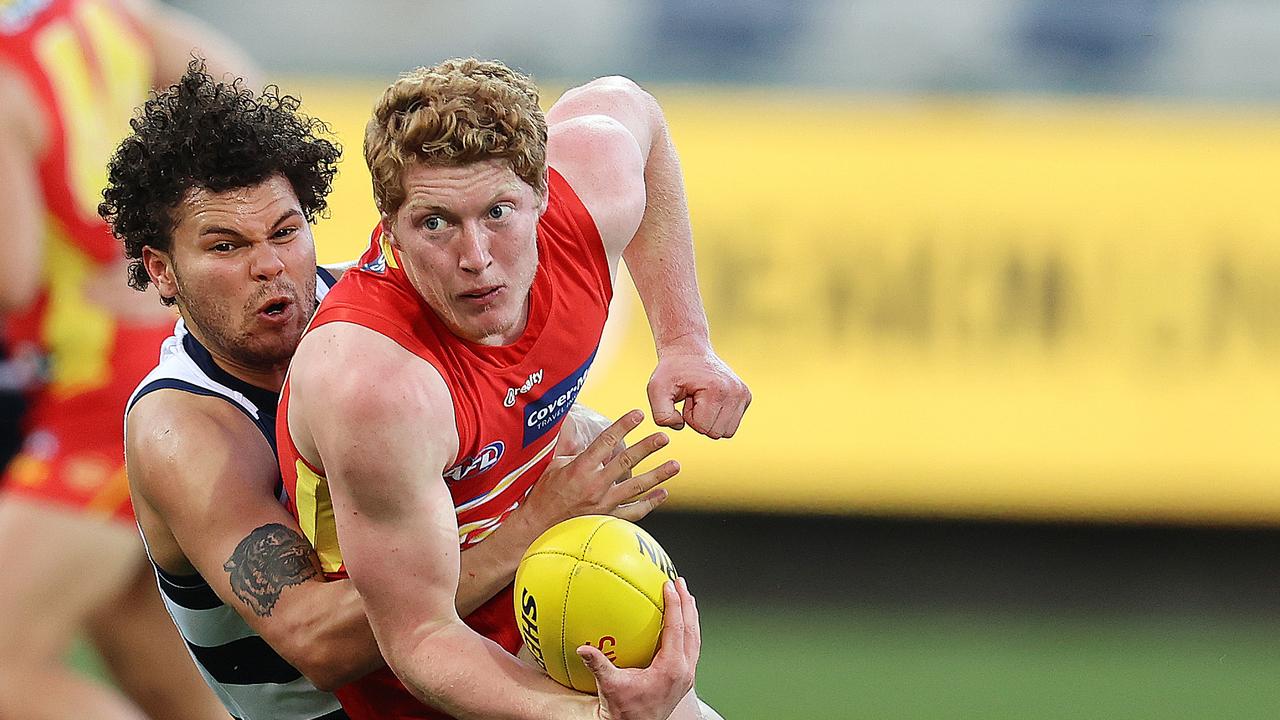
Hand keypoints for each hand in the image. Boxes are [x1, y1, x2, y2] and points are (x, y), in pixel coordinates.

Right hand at [524, 410, 677, 526]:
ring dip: (658, 475)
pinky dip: (650, 503)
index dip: (623, 426)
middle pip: (626, 461)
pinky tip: (662, 493)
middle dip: (647, 447)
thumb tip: (577, 427)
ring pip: (636, 487)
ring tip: (675, 465)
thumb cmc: (543, 495)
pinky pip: (634, 512)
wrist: (538, 528)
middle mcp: (594, 484)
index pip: (606, 441)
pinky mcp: (607, 519)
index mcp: (580, 468)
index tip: (638, 415)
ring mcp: (603, 503)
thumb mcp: (553, 465)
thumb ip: (571, 448)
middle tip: (663, 437)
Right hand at [581, 578, 699, 719]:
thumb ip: (598, 665)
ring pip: (695, 639)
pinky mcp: (683, 679)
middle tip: (681, 583)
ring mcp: (686, 676)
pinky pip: (691, 648)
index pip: (676, 629)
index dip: (674, 604)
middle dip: (687, 603)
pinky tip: (678, 625)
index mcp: (671, 668)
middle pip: (692, 630)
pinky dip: (687, 632)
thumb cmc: (626, 712)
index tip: (670, 586)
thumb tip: (583, 648)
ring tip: (685, 598)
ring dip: (691, 616)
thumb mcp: (610, 686)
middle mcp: (684, 671)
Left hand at [647, 346, 749, 438]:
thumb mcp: (656, 389)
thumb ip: (661, 415)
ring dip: (710, 420)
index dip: (689, 417)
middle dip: (700, 421)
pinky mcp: (746, 395)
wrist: (689, 350)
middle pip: (716, 433)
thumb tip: (680, 425)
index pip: (703, 427)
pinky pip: (732, 424)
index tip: (686, 398)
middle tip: (693, 399)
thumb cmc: (672, 370)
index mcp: (716, 390)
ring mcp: (743, 393)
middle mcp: (735, 391)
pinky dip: (719, 417)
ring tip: (701, 400)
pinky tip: (710, 400)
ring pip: (727, 432)